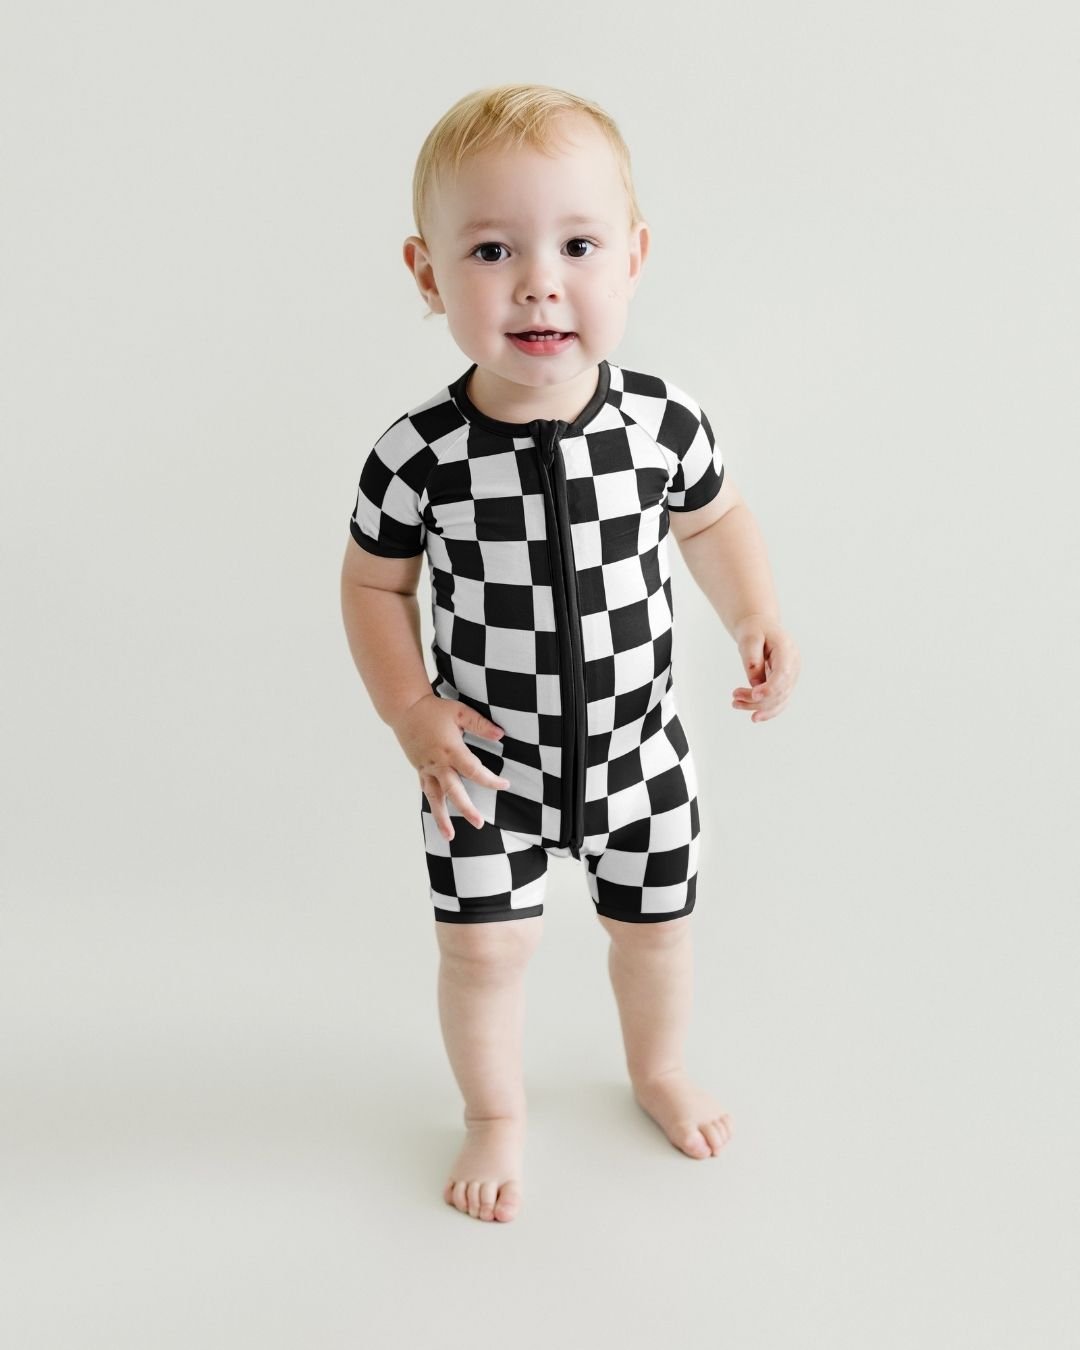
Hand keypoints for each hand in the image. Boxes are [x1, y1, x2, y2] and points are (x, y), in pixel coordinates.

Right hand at [391, 694, 510, 839]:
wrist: (405, 710)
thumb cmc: (434, 709)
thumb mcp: (460, 712)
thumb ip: (481, 724)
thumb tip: (501, 734)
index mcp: (450, 750)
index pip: (474, 770)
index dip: (490, 780)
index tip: (504, 785)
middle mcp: (438, 763)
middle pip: (454, 791)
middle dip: (466, 808)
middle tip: (479, 824)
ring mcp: (427, 769)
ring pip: (435, 798)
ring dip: (441, 818)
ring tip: (449, 836)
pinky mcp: (420, 770)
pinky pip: (427, 791)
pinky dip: (433, 804)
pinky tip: (439, 818)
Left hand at [730, 615, 799, 722]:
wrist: (761, 627)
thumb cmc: (755, 630)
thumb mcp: (749, 637)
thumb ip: (752, 658)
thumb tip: (754, 683)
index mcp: (787, 650)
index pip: (783, 674)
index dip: (770, 688)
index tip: (753, 695)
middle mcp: (793, 665)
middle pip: (780, 690)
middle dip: (757, 699)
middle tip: (734, 699)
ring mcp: (791, 676)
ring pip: (780, 699)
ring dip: (759, 707)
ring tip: (736, 704)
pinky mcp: (785, 683)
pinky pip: (780, 701)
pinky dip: (768, 710)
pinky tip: (754, 716)